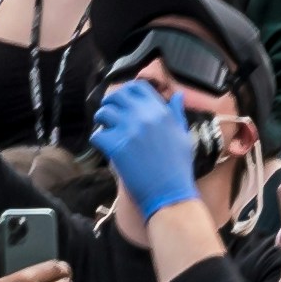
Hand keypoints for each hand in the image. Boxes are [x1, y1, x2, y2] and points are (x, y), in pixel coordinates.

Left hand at [91, 75, 198, 216]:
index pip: (137, 87)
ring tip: (108, 132)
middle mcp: (144, 116)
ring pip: (103, 113)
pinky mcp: (115, 146)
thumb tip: (177, 95)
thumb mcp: (183, 135)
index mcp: (160, 111)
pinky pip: (97, 135)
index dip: (127, 92)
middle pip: (117, 96)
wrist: (170, 193)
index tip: (124, 102)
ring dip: (102, 121)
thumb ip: (177, 113)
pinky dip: (99, 141)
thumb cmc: (178, 167)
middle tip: (111, 116)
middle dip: (110, 104)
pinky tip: (107, 148)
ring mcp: (129, 130)